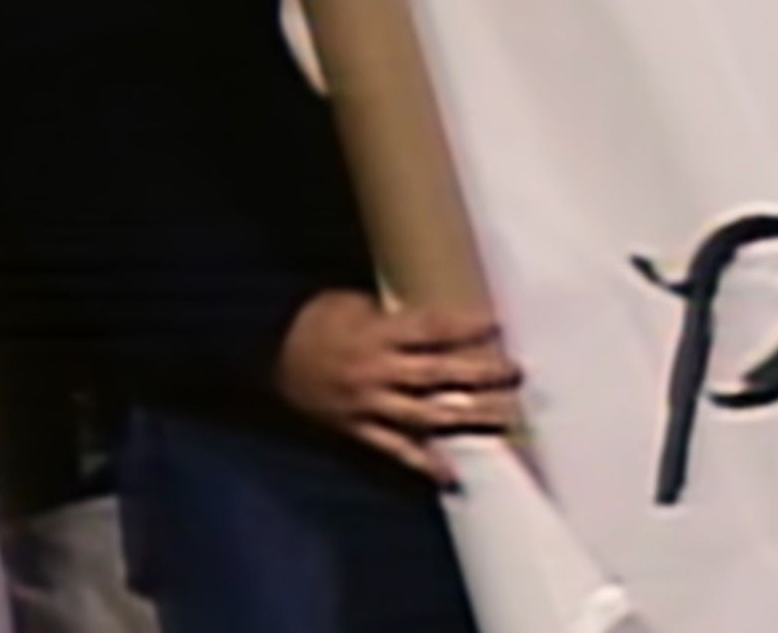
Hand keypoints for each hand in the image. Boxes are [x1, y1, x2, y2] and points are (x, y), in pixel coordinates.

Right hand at [276, 290, 522, 485]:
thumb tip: (433, 324)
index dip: (467, 326)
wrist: (261, 356)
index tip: (500, 324)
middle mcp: (377, 372)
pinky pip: (395, 450)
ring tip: (506, 417)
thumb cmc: (308, 322)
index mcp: (375, 335)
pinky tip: (454, 474)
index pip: (432, 329)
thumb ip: (392, 317)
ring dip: (468, 417)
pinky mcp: (357, 431)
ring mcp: (368, 405)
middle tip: (517, 372)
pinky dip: (425, 464)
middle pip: (439, 374)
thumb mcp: (349, 303)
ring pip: (426, 414)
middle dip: (481, 374)